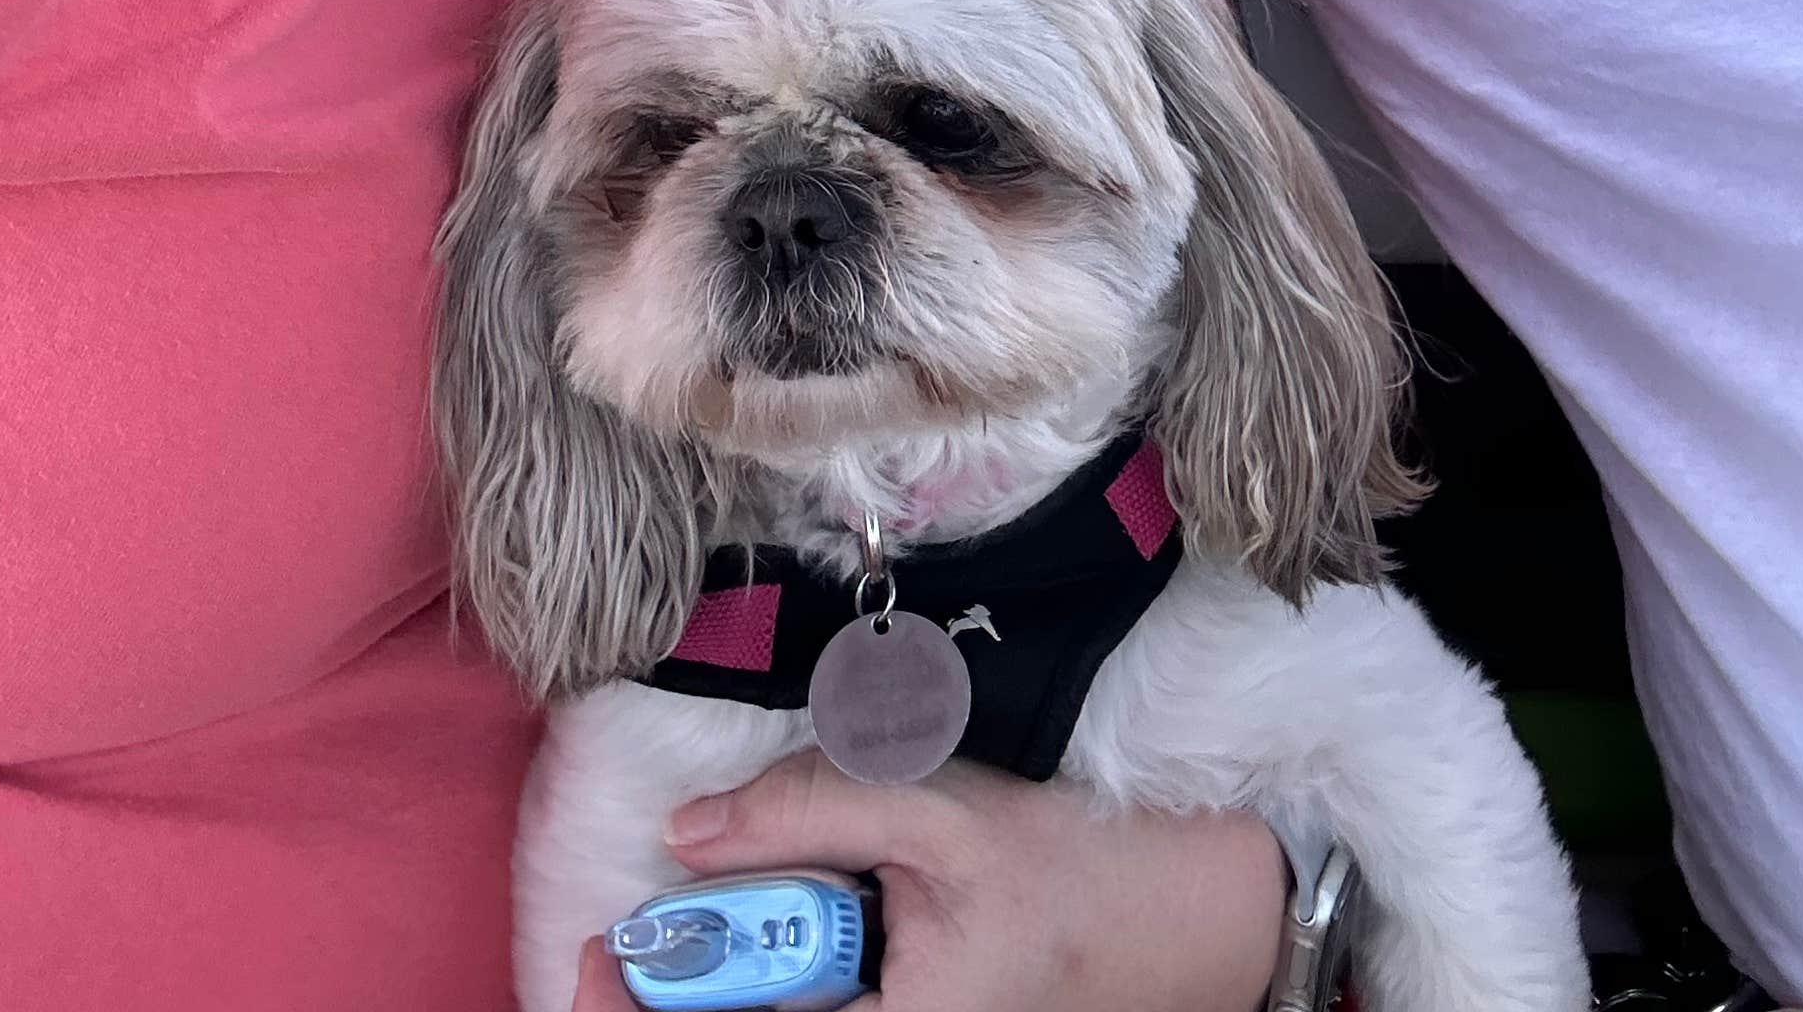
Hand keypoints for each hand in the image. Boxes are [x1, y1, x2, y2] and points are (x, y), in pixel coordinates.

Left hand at [583, 748, 1288, 1011]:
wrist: (1205, 911)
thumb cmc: (1087, 867)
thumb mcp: (945, 815)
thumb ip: (813, 811)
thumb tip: (688, 832)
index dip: (640, 1011)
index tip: (597, 950)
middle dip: (683, 991)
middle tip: (640, 927)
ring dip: (739, 981)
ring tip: (717, 921)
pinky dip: (781, 983)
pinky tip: (777, 933)